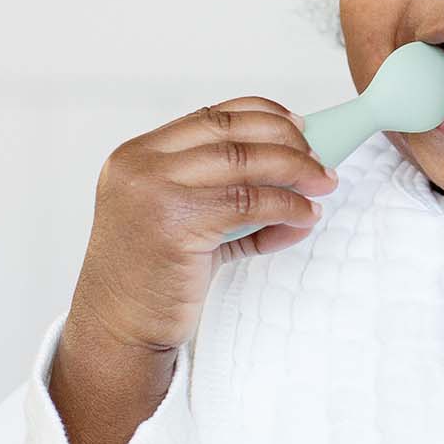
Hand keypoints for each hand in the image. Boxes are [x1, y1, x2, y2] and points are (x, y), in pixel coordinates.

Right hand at [66, 96, 336, 355]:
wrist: (120, 329)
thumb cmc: (155, 278)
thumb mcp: (188, 222)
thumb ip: (233, 197)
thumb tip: (302, 181)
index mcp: (138, 155)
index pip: (210, 116)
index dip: (262, 114)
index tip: (298, 126)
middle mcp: (140, 166)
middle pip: (230, 132)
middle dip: (286, 141)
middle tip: (319, 160)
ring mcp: (153, 192)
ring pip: (243, 162)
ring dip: (295, 170)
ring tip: (323, 184)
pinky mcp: (175, 225)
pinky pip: (249, 204)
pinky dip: (287, 207)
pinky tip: (305, 217)